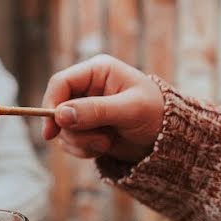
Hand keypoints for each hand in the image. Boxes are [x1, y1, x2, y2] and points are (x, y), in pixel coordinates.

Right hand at [41, 54, 165, 162]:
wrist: (169, 139)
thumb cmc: (156, 115)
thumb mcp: (129, 110)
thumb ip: (95, 111)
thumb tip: (60, 115)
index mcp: (97, 71)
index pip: (61, 82)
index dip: (51, 104)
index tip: (51, 129)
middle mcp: (87, 88)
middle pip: (57, 108)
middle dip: (72, 130)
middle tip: (96, 142)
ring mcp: (85, 109)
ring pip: (62, 128)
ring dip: (80, 142)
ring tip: (106, 144)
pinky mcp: (86, 128)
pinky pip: (70, 141)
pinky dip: (82, 149)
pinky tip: (103, 148)